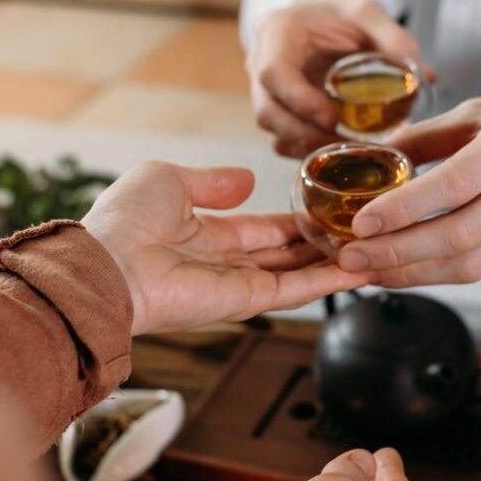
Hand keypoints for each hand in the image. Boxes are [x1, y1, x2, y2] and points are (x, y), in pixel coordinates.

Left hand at [83, 162, 368, 334]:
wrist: (107, 263)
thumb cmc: (124, 221)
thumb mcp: (169, 178)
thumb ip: (213, 181)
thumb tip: (248, 181)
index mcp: (203, 233)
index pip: (261, 228)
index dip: (293, 221)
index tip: (325, 210)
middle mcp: (223, 262)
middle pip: (285, 253)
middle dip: (320, 244)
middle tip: (359, 230)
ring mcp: (236, 284)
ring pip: (297, 273)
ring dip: (333, 263)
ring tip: (373, 248)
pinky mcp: (245, 301)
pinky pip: (294, 290)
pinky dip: (327, 282)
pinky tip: (359, 269)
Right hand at [247, 0, 429, 157]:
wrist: (318, 17)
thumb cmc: (338, 14)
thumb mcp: (367, 13)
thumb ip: (393, 38)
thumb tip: (423, 77)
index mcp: (277, 33)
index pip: (273, 73)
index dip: (298, 100)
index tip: (332, 118)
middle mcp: (261, 64)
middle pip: (268, 112)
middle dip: (305, 135)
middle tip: (347, 146)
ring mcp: (266, 92)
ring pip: (274, 132)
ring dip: (308, 148)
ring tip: (349, 154)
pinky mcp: (278, 113)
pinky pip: (284, 141)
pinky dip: (309, 152)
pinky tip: (339, 153)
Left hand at [337, 84, 480, 285]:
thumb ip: (431, 134)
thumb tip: (373, 154)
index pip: (457, 183)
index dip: (405, 208)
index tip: (362, 222)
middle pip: (461, 235)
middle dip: (398, 254)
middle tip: (351, 258)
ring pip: (474, 263)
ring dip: (415, 274)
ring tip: (370, 273)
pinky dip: (442, 273)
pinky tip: (408, 271)